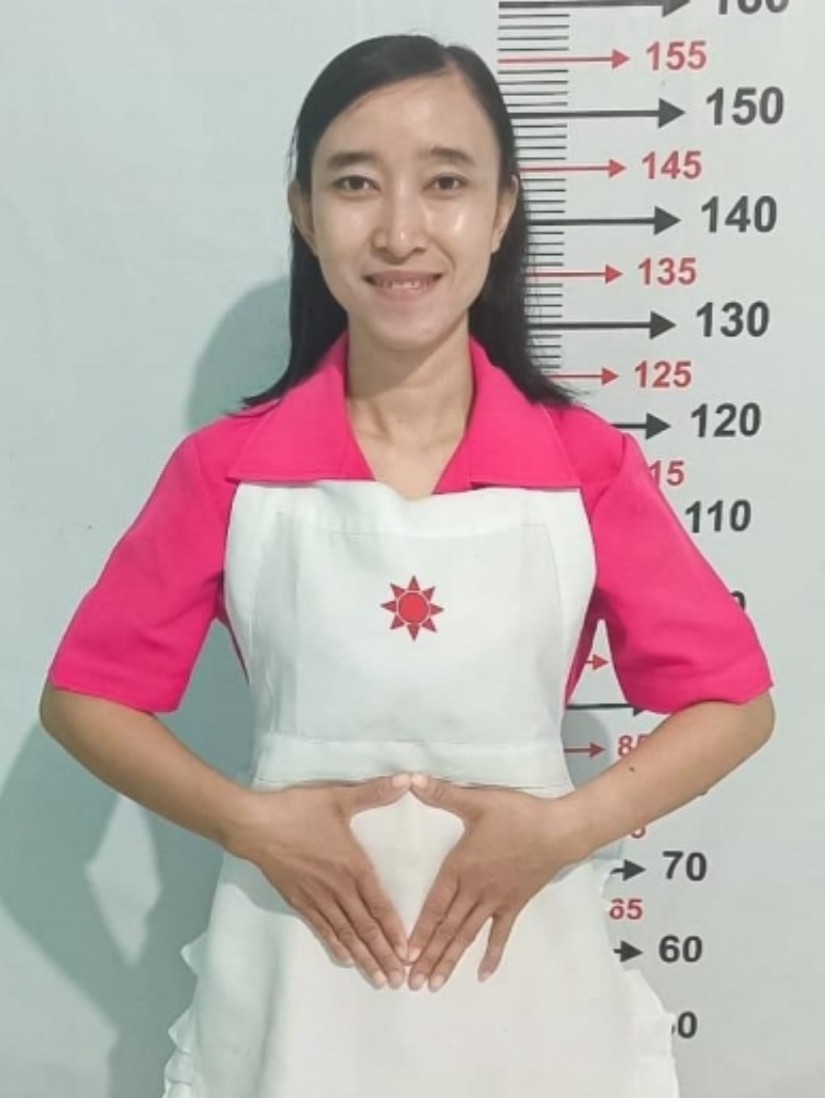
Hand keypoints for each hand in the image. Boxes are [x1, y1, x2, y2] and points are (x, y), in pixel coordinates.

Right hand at [226, 774, 412, 988]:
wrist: (256, 825)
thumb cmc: (298, 810)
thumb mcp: (338, 797)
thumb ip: (374, 792)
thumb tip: (406, 779)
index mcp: (352, 866)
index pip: (378, 904)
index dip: (393, 930)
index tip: (407, 952)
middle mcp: (338, 888)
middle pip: (365, 927)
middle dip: (383, 954)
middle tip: (399, 979)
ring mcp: (317, 898)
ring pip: (345, 934)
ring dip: (364, 958)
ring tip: (379, 979)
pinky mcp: (299, 901)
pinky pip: (322, 929)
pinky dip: (336, 946)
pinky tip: (346, 960)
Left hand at [404, 774, 582, 991]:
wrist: (559, 830)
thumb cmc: (517, 814)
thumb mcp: (478, 800)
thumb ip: (443, 793)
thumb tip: (412, 779)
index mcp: (461, 867)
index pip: (435, 905)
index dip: (420, 930)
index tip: (405, 954)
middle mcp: (475, 890)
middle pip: (448, 928)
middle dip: (428, 956)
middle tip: (411, 983)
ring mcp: (495, 900)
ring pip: (468, 935)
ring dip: (450, 960)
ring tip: (435, 984)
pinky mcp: (514, 904)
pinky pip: (500, 934)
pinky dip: (492, 955)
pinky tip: (482, 976)